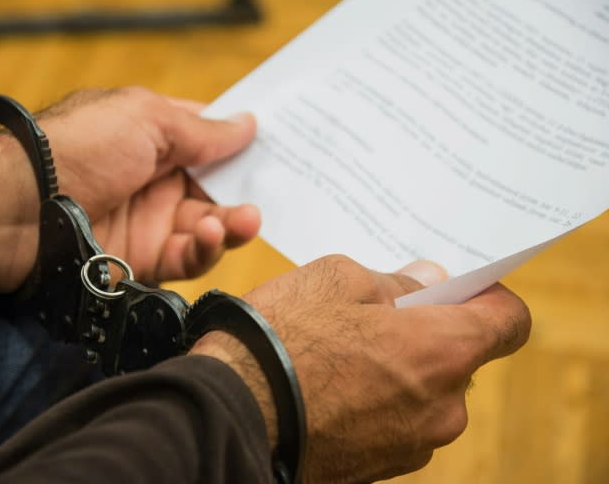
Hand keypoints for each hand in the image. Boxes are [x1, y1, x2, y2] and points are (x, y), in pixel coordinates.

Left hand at [0, 87, 259, 293]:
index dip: (243, 143)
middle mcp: (156, 179)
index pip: (209, 138)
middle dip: (247, 191)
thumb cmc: (80, 147)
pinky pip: (190, 258)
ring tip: (245, 219)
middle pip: (218, 188)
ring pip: (211, 227)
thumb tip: (249, 123)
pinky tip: (212, 234)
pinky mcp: (146, 260)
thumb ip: (201, 130)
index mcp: (153, 136)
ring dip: (234, 224)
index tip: (280, 148)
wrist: (20, 207)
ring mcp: (152, 221)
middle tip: (272, 194)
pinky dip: (207, 248)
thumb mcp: (145, 120)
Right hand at [191, 256, 530, 482]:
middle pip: (462, 358)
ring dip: (401, 370)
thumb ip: (396, 282)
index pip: (510, 321)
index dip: (489, 298)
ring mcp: (413, 445)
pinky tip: (330, 387)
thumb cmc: (283, 335)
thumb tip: (427, 284)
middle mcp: (443, 407)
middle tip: (376, 315)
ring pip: (426, 394)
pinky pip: (397, 423)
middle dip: (429, 333)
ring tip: (341, 354)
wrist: (232, 410)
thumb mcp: (336, 278)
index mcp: (444, 351)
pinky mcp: (380, 469)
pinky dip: (378, 402)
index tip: (459, 290)